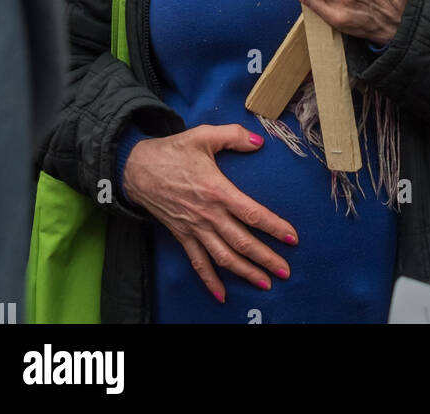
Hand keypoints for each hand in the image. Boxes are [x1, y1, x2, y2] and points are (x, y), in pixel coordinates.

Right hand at [122, 124, 297, 302]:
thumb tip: (259, 141)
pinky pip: (197, 262)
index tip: (292, 237)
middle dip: (265, 258)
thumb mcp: (203, 135)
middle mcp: (208, 214)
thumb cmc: (173, 151)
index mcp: (217, 190)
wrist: (137, 169)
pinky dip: (209, 281)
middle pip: (242, 241)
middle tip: (286, 271)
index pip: (251, 213)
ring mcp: (194, 228)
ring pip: (223, 256)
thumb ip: (233, 136)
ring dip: (244, 272)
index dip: (274, 226)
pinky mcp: (182, 235)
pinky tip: (221, 295)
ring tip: (264, 283)